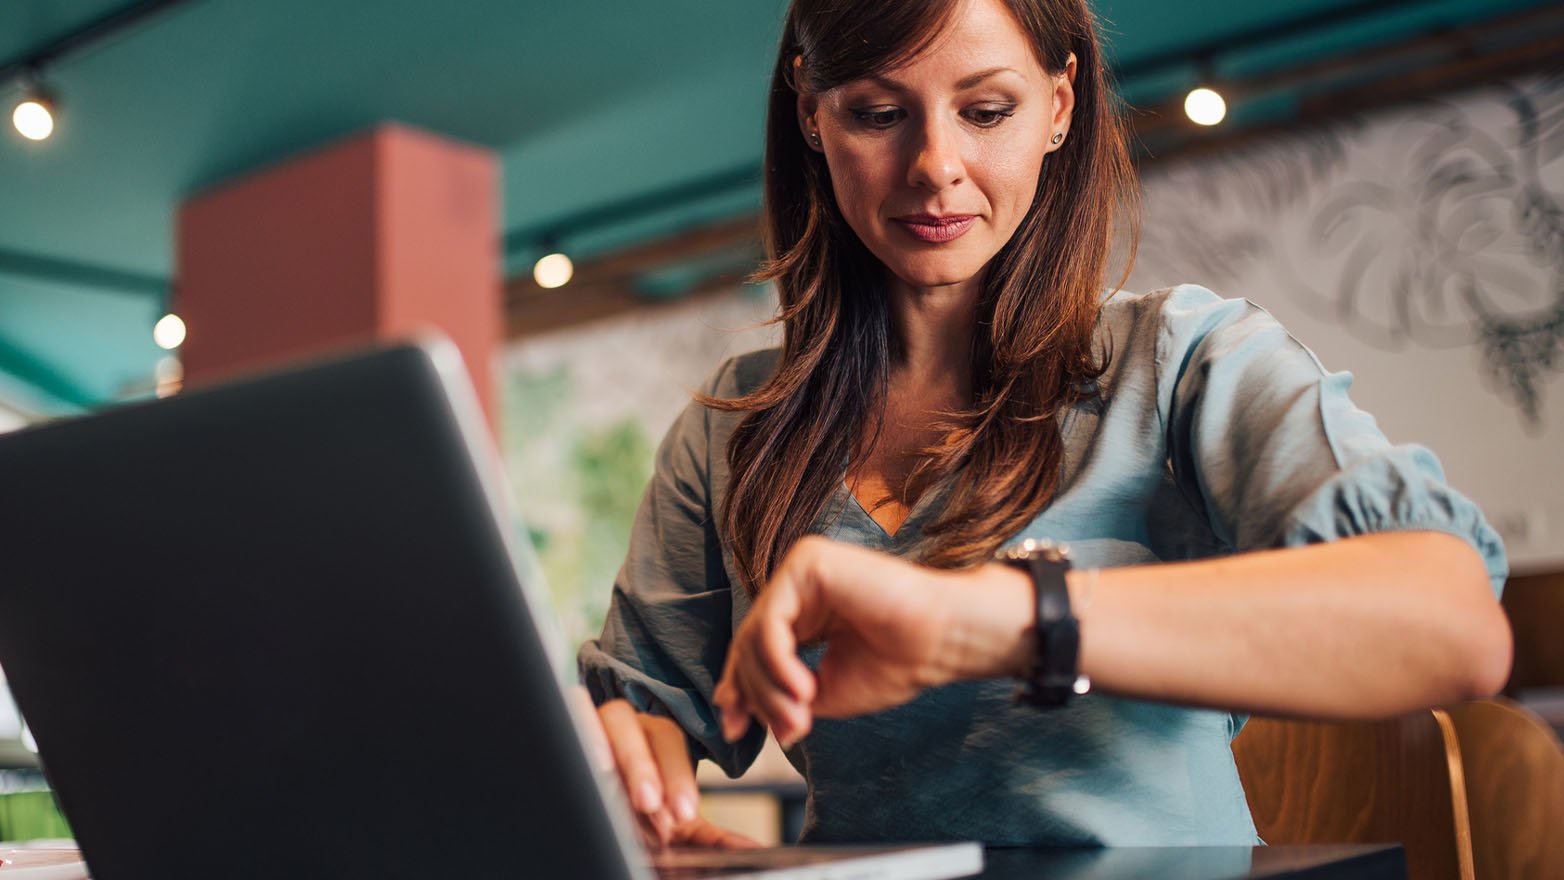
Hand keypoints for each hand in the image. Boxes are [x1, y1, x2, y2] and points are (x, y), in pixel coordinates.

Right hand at [573, 688, 759, 849]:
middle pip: (647, 730)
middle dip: (649, 767)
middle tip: (651, 805)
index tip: (683, 812)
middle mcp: (631, 726)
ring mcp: (597, 723)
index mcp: (659, 741)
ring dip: (617, 751)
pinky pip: (571, 710)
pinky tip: (587, 761)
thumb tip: (750, 849)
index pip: (674, 745)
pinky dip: (578, 727)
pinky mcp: (566, 728)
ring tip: (614, 782)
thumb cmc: (634, 817)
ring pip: (611, 717)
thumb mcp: (670, 827)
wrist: (593, 814)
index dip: (678, 776)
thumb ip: (708, 837)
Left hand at [711, 537, 964, 747]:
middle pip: (749, 644)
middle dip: (758, 695)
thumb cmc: (898, 664)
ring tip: (799, 717)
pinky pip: (772, 618)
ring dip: (771, 686)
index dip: (739, 690)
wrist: (943, 642)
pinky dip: (778, 661)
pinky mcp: (808, 562)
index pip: (753, 648)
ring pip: (756, 634)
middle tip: (788, 731)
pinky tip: (802, 688)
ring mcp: (801, 570)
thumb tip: (733, 712)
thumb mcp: (823, 691)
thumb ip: (778, 695)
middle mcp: (798, 586)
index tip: (735, 730)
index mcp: (804, 610)